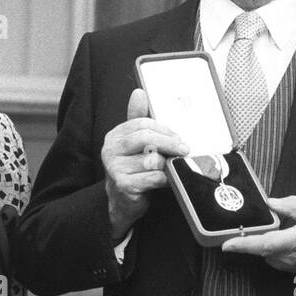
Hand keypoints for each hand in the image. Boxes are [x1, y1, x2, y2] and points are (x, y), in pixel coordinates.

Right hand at [102, 89, 189, 239]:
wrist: (123, 202)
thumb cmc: (134, 169)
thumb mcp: (136, 144)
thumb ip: (139, 119)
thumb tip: (139, 93)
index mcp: (115, 135)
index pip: (143, 123)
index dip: (165, 129)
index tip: (179, 137)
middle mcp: (110, 149)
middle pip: (146, 137)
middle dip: (170, 142)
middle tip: (185, 149)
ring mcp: (114, 168)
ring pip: (151, 159)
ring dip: (167, 164)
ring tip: (172, 167)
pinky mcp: (123, 185)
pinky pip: (152, 177)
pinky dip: (164, 179)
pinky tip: (167, 181)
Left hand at [221, 195, 295, 275]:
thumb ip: (293, 206)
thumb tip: (271, 202)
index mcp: (294, 241)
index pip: (265, 244)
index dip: (244, 245)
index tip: (227, 245)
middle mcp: (284, 256)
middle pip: (257, 244)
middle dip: (246, 233)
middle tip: (239, 223)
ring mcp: (281, 263)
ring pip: (261, 246)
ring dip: (260, 236)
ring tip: (273, 226)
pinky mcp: (280, 265)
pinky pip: (266, 250)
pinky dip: (267, 241)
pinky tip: (279, 234)